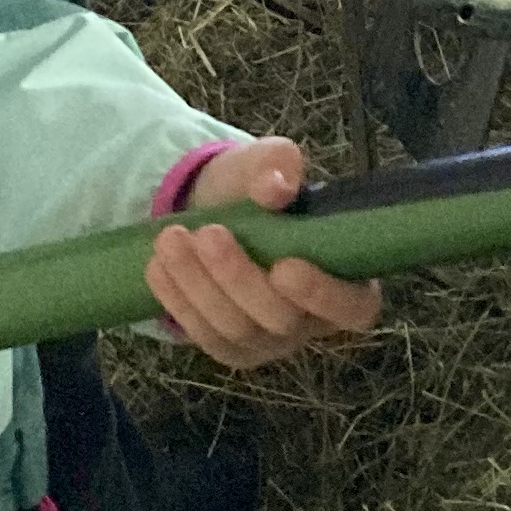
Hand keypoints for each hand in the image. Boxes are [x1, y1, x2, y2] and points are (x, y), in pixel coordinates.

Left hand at [147, 140, 382, 372]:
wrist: (218, 207)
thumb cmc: (261, 187)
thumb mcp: (270, 163)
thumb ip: (279, 166)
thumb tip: (275, 186)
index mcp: (347, 280)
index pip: (353, 308)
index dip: (323, 295)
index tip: (285, 265)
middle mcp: (312, 321)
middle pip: (282, 320)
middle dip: (239, 279)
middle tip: (209, 234)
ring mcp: (270, 341)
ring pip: (237, 330)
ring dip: (199, 286)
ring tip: (171, 239)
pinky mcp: (230, 347)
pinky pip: (205, 335)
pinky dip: (179, 300)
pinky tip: (158, 266)